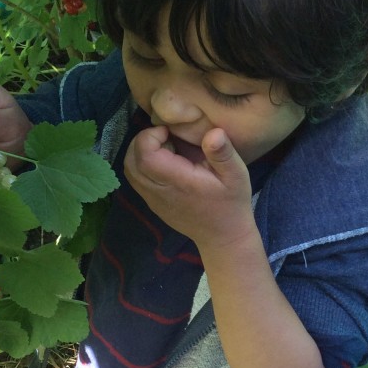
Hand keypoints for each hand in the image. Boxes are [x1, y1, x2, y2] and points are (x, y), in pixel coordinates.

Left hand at [124, 126, 254, 248]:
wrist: (222, 237)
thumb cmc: (231, 204)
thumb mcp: (237, 175)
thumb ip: (223, 153)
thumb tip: (213, 132)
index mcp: (178, 181)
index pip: (145, 155)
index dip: (151, 136)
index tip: (169, 131)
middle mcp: (159, 191)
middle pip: (132, 160)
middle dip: (143, 141)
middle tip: (165, 136)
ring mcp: (153, 200)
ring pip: (130, 170)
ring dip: (140, 152)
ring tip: (164, 147)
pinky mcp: (152, 203)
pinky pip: (136, 179)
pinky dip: (141, 164)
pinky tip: (164, 162)